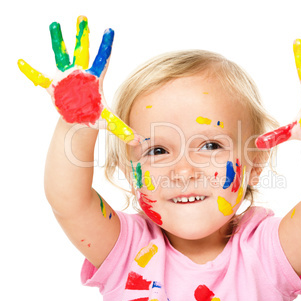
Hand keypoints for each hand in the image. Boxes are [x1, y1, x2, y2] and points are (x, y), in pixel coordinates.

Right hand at [18, 16, 140, 143]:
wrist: (78, 120)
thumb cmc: (93, 115)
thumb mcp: (108, 122)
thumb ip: (122, 130)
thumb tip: (138, 142)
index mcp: (95, 79)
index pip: (103, 60)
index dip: (106, 46)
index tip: (110, 30)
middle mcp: (80, 74)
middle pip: (82, 51)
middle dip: (83, 35)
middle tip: (83, 17)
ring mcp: (66, 78)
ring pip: (61, 56)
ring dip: (57, 41)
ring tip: (54, 24)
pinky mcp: (54, 86)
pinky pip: (40, 78)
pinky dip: (31, 71)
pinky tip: (21, 62)